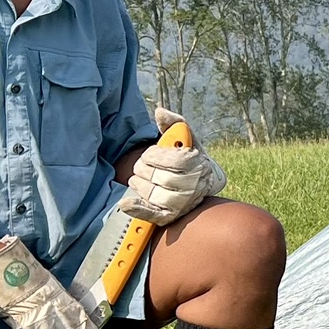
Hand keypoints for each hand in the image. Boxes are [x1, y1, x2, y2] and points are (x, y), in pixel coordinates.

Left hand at [118, 107, 226, 225]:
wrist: (202, 182)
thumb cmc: (190, 157)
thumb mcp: (186, 138)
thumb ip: (173, 123)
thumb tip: (160, 112)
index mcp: (197, 163)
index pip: (172, 161)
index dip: (155, 156)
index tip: (150, 154)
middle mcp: (194, 185)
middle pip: (161, 178)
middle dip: (144, 169)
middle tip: (142, 165)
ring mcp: (183, 203)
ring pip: (155, 194)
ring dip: (140, 184)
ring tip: (139, 178)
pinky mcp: (172, 216)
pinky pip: (154, 215)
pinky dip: (138, 209)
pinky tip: (125, 203)